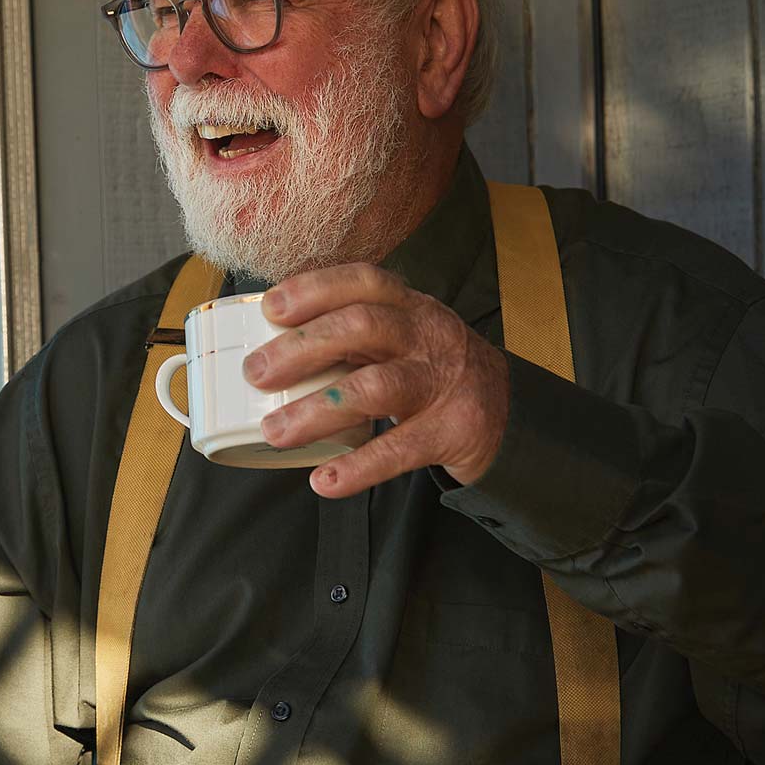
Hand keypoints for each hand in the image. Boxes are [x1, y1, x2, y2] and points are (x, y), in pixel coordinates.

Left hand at [244, 263, 509, 497]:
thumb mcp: (405, 337)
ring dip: (319, 409)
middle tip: (256, 374)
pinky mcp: (451, 430)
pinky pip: (401, 449)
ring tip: (276, 432)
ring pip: (377, 387)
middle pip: (363, 327)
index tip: (270, 307)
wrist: (507, 414)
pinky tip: (325, 481)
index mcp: (410, 307)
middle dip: (303, 348)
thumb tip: (272, 348)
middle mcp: (427, 336)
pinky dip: (359, 467)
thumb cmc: (435, 371)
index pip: (364, 282)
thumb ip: (353, 336)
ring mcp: (441, 383)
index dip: (315, 289)